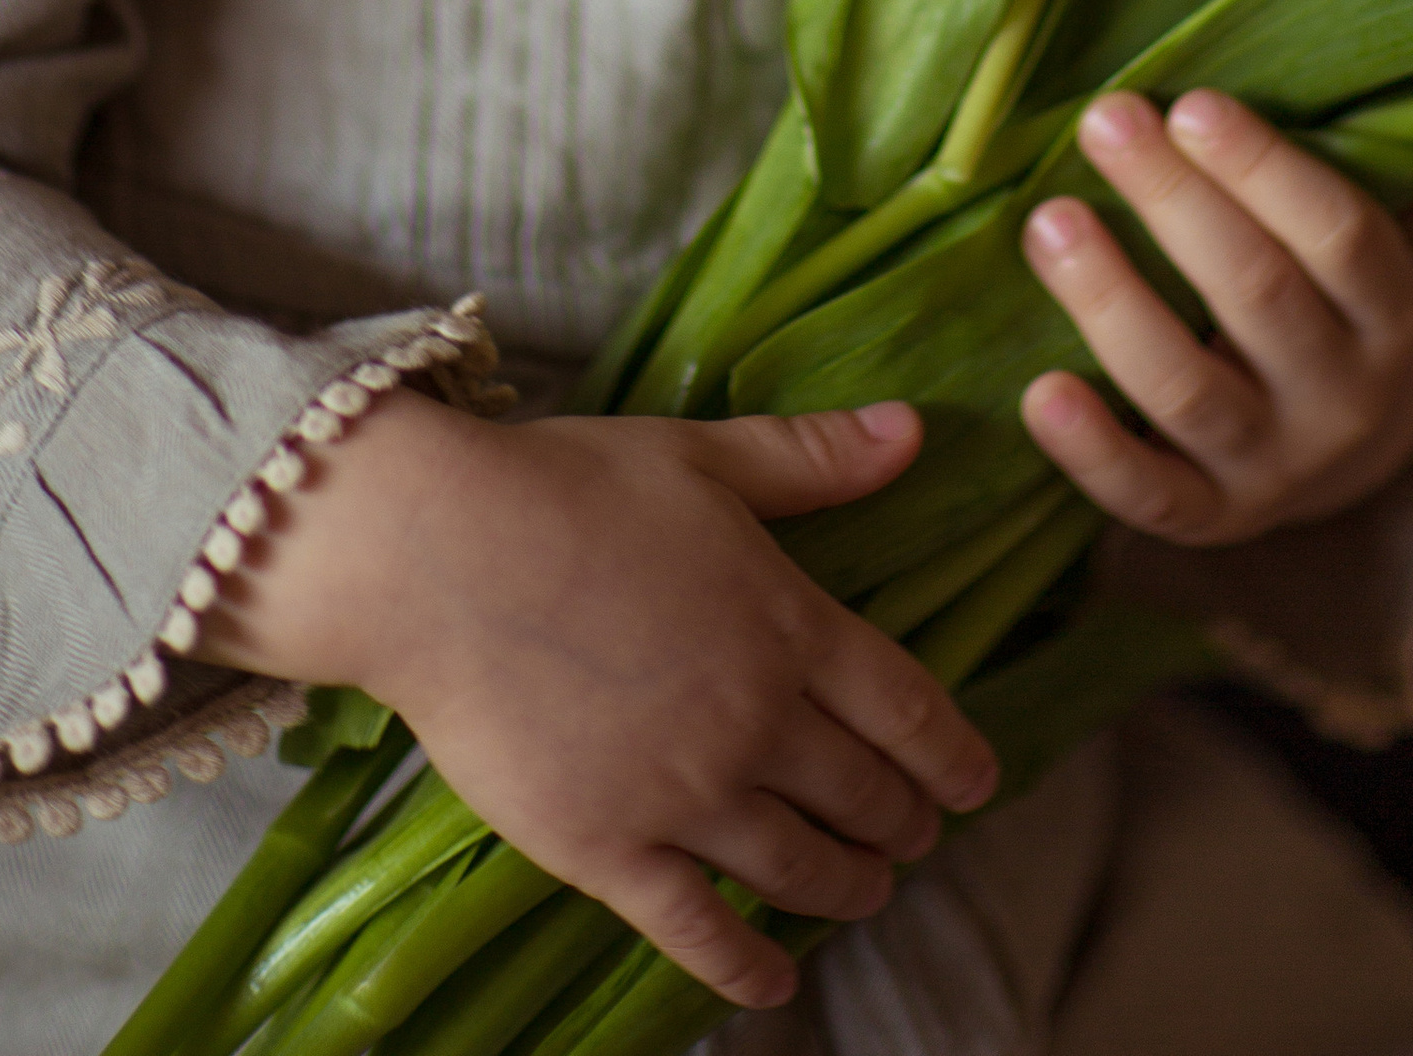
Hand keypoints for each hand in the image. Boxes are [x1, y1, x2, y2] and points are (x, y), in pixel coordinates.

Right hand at [196, 388, 998, 1011]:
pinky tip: (774, 980)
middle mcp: (755, 721)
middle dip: (902, 823)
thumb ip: (812, 457)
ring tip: (865, 891)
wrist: (435, 555)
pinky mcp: (607, 849)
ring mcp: (684, 795)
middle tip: (915, 836)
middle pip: (863, 796)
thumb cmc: (566, 488)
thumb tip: (914, 432)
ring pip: (798, 867)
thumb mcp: (702, 456)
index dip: (954, 756)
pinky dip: (748, 966)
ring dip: (847, 886)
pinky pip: (698, 931)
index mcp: (789, 623)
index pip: (908, 710)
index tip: (977, 783)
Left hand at [1018, 88, 1412, 542]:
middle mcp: (1345, 399)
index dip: (1267, 172)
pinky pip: (1149, 498)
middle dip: (1175, 203)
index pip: (1342, 237)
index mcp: (1402, 315)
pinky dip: (1090, 453)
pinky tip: (1037, 391)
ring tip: (1046, 221)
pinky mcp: (1207, 517)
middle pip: (1256, 297)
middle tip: (1106, 119)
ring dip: (1111, 304)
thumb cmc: (1378, 305)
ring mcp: (1274, 467)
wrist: (1363, 459)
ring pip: (1189, 390)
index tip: (1195, 104)